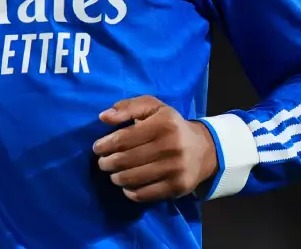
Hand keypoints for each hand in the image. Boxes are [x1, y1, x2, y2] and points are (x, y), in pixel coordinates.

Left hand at [92, 95, 218, 202]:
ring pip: (133, 179)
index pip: (124, 138)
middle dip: (108, 163)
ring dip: (116, 178)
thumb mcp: (153, 107)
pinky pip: (145, 194)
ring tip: (113, 174)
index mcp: (163, 123)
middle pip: (126, 160)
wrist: (203, 150)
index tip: (97, 148)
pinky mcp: (177, 187)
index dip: (105, 144)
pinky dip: (130, 192)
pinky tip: (126, 187)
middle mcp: (171, 146)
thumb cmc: (171, 125)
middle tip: (102, 163)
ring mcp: (175, 169)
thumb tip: (103, 117)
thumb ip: (128, 107)